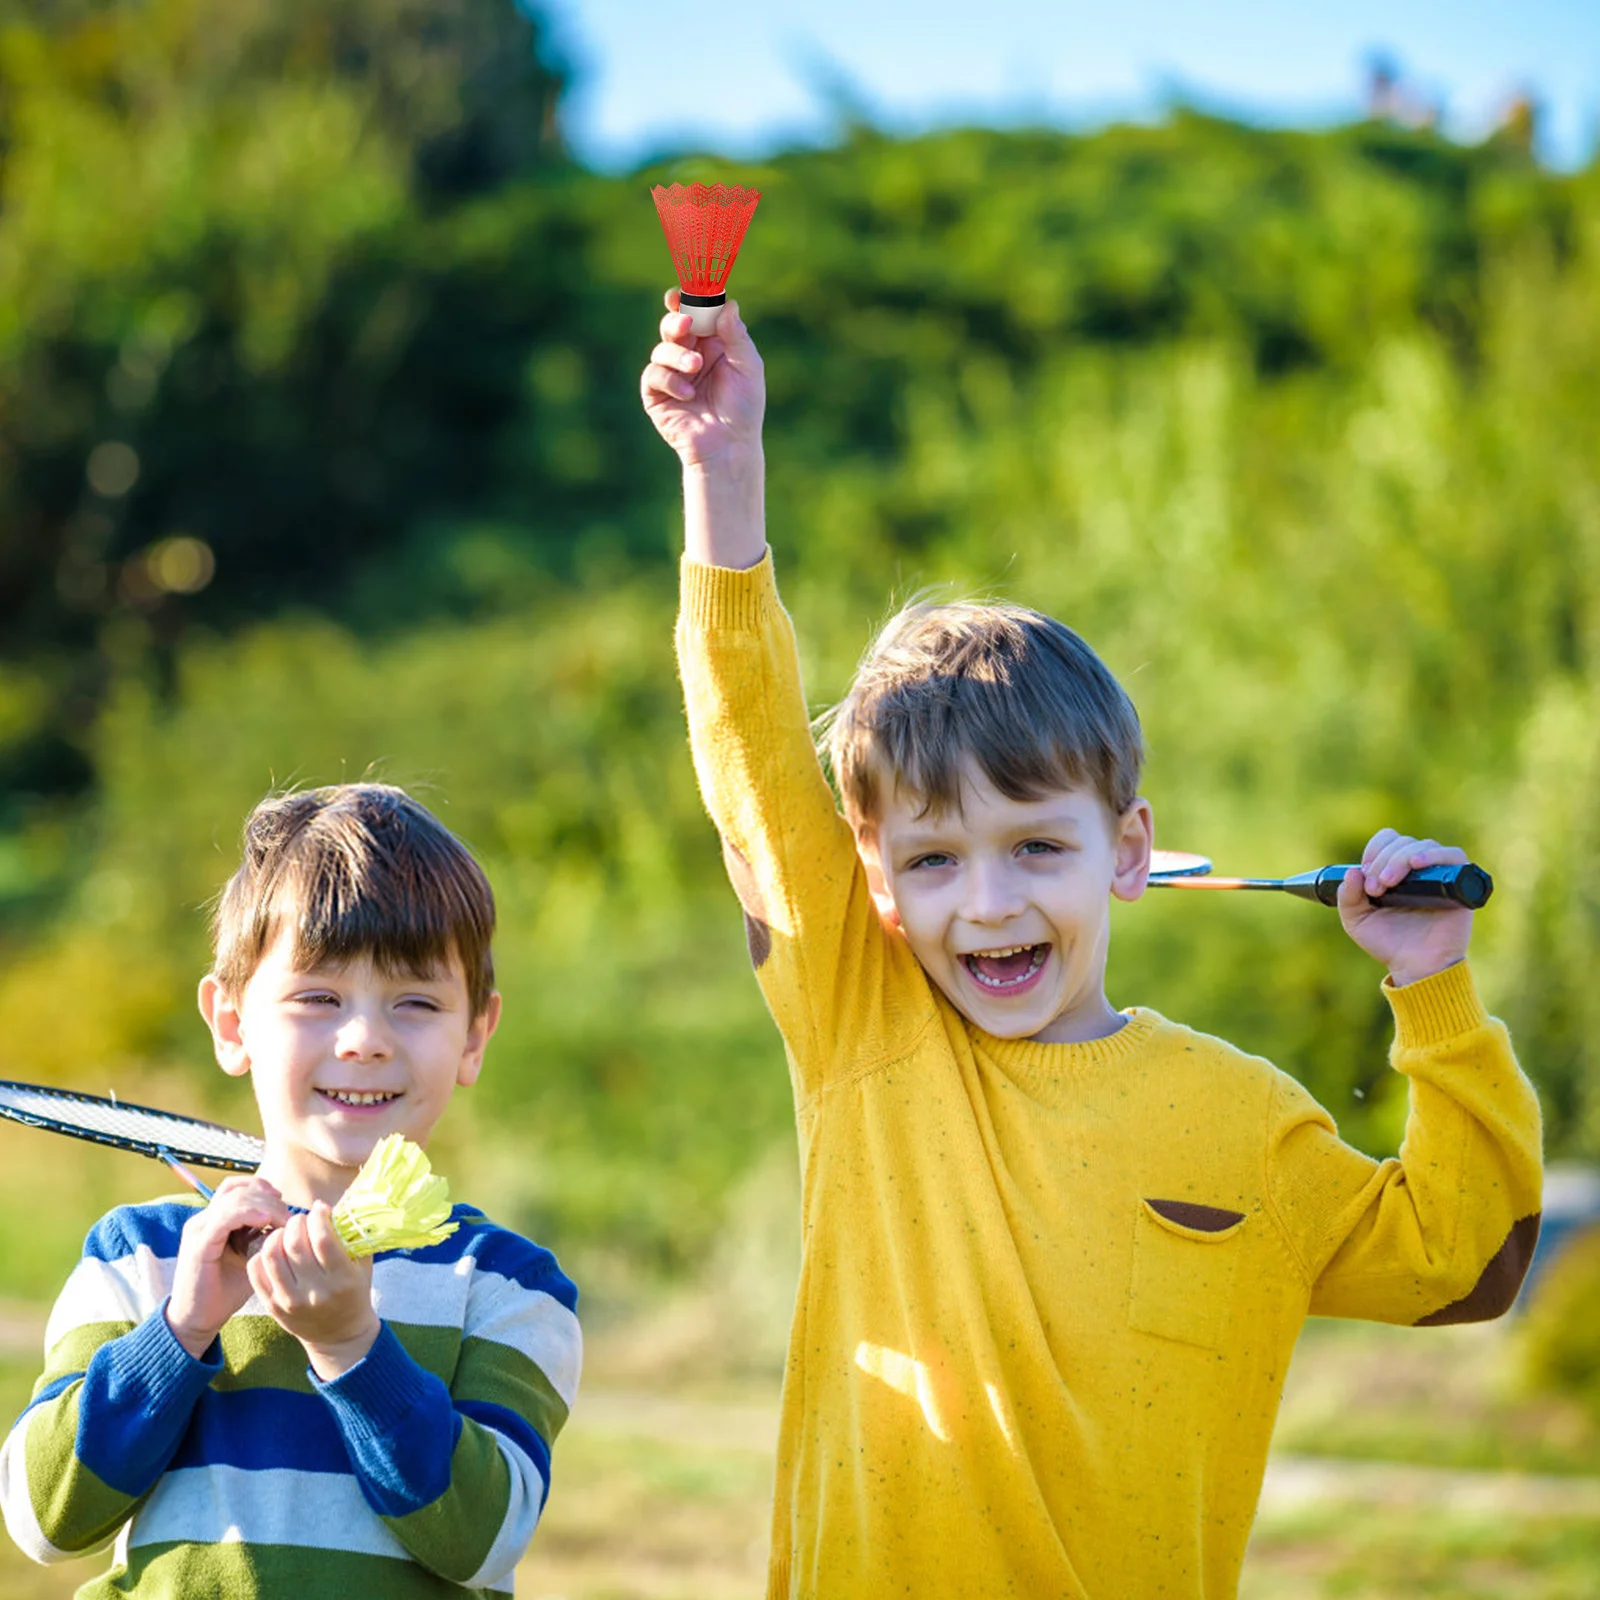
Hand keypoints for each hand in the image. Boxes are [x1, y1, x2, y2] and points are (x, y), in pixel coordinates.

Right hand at [167, 1175, 288, 1358]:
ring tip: (282, 1221)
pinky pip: (225, 1218)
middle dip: (269, 1198)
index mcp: (213, 1221)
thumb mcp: (251, 1259)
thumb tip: (294, 1223)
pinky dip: (249, 1214)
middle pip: (240, 1189)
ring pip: (235, 1199)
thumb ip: (265, 1237)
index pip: (238, 1187)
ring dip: (265, 1205)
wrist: (197, 1320)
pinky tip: (266, 1222)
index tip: (284, 1204)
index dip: (263, 1188)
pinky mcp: (199, 1244)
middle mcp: (203, 1220)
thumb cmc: (225, 1291)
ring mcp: (199, 1230)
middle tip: (288, 1217)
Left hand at [247, 1201, 378, 1379]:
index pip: (323, 1240)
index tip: (320, 1209)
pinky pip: (256, 1271)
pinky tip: (275, 1249)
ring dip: (277, 1235)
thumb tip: (335, 1206)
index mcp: (341, 1280)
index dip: (319, 1217)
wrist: (338, 1335)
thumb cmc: (353, 1292)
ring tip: (286, 1232)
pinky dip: (262, 1253)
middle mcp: (314, 1293)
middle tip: (302, 1219)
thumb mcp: (361, 1265)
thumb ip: (353, 1237)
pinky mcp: (272, 1306)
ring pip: (271, 1255)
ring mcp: (290, 1301)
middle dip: (296, 1222)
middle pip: (294, 1245)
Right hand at [640, 289, 764, 468]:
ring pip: (661, 348)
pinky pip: (653, 374)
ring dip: (677, 354)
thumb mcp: (748, 367)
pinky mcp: (656, 395)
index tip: (683, 292)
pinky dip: (669, 380)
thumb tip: (728, 304)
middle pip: (673, 325)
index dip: (688, 301)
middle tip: (685, 323)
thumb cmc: (744, 408)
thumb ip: (736, 335)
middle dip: (676, 321)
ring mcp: (671, 374)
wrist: (729, 446)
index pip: (696, 314)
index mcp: (712, 343)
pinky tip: (688, 394)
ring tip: (695, 368)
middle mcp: (689, 354)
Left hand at [1337, 828, 1472, 986]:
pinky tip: (1417, 864)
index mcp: (1395, 870)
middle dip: (1384, 860)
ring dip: (1401, 858)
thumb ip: (1347, 897)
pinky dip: (1434, 854)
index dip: (1375, 850)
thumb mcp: (1356, 921)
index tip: (1365, 874)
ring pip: (1424, 846)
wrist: (1415, 966)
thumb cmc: (1388, 943)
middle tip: (1376, 887)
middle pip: (1403, 842)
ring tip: (1389, 883)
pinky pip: (1454, 857)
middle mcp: (1418, 870)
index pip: (1388, 840)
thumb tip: (1352, 871)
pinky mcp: (1458, 885)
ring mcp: (1439, 875)